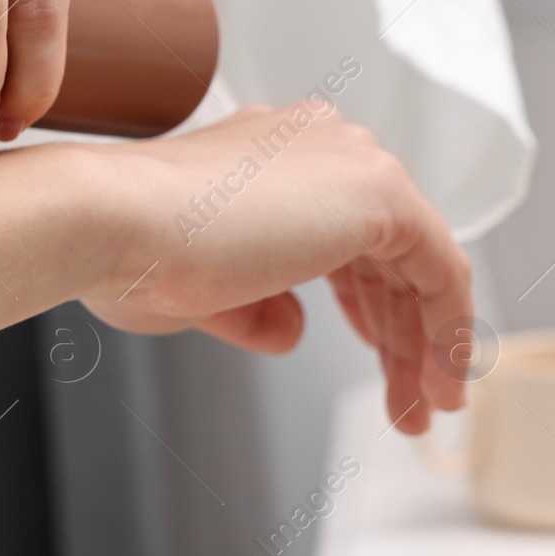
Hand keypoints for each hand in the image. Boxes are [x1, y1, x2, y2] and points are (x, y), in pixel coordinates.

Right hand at [79, 104, 472, 434]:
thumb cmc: (124, 250)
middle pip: (386, 250)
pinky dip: (447, 332)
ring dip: (424, 346)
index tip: (374, 355)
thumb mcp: (199, 292)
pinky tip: (439, 382)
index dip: (364, 303)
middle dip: (399, 333)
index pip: (341, 229)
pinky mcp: (380, 193)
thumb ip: (257, 306)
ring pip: (418, 263)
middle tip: (407, 399)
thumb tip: (293, 330)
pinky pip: (441, 270)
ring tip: (421, 412)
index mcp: (268, 149)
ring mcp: (349, 161)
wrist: (107, 221)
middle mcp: (315, 143)